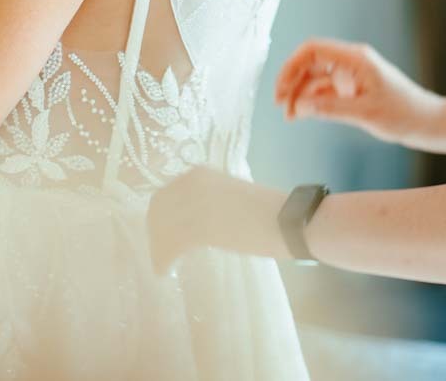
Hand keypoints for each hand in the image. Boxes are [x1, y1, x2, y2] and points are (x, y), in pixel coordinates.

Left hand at [146, 166, 288, 274]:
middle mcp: (191, 184)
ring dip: (159, 249)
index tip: (163, 233)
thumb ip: (209, 200)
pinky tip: (166, 272)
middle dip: (156, 232)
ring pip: (162, 229)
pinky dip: (164, 260)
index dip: (160, 216)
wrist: (289, 220)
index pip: (166, 195)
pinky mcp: (200, 228)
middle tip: (162, 253)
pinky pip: (172, 245)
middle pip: (159, 210)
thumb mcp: (231, 194)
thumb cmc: (269, 209)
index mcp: (200, 174)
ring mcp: (194, 205)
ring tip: (165, 267)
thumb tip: (193, 219)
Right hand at [274, 38, 438, 142]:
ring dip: (300, 94)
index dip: (292, 66)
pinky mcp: (353, 89)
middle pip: (310, 63)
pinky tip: (302, 113)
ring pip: (316, 78)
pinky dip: (312, 101)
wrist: (428, 123)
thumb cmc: (404, 115)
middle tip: (281, 105)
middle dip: (292, 83)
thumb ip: (330, 108)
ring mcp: (352, 76)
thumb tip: (299, 106)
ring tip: (289, 115)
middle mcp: (351, 63)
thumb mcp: (365, 113)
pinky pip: (325, 91)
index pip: (313, 50)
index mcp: (355, 59)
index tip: (281, 89)